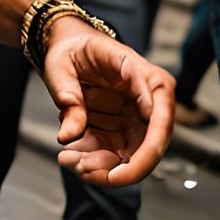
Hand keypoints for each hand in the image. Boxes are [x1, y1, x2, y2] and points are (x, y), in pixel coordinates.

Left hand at [40, 18, 174, 185]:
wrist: (70, 46)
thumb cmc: (72, 48)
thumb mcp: (60, 64)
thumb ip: (66, 95)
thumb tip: (69, 135)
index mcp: (143, 74)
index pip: (159, 115)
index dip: (148, 149)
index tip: (119, 172)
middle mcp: (149, 99)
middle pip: (149, 146)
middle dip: (118, 168)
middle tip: (80, 168)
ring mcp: (138, 117)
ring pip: (130, 155)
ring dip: (100, 166)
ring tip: (67, 159)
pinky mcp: (124, 129)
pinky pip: (114, 153)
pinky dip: (92, 160)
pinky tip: (69, 157)